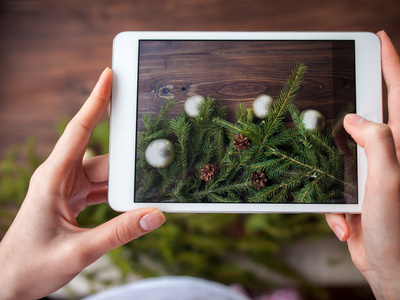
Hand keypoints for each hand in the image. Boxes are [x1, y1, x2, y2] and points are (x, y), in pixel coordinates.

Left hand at [0, 68, 165, 299]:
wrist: (6, 283)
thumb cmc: (30, 267)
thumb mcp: (78, 252)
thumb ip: (119, 233)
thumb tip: (155, 215)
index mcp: (52, 179)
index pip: (79, 131)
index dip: (95, 101)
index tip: (109, 75)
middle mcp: (60, 178)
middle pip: (103, 158)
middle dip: (129, 158)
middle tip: (156, 154)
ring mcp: (67, 189)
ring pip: (105, 175)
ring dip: (126, 181)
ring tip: (152, 184)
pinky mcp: (73, 200)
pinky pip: (102, 189)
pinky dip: (119, 193)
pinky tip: (136, 200)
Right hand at [326, 31, 399, 298]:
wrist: (389, 266)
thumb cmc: (395, 226)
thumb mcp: (387, 179)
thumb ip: (374, 141)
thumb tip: (353, 119)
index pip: (398, 92)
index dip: (389, 62)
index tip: (379, 38)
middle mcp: (391, 152)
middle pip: (371, 113)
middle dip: (353, 103)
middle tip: (334, 94)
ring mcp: (374, 171)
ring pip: (347, 147)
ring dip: (334, 160)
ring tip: (332, 178)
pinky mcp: (360, 189)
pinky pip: (338, 180)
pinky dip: (336, 201)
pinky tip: (345, 222)